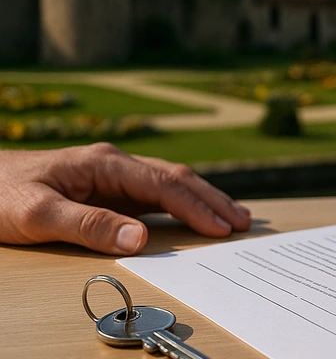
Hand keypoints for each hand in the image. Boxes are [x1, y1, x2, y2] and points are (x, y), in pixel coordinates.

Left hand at [0, 143, 250, 255]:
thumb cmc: (0, 196)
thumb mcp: (37, 216)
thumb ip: (89, 225)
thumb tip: (141, 239)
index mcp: (104, 164)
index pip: (163, 183)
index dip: (196, 206)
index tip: (222, 227)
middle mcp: (115, 165)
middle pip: (176, 178)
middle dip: (213, 200)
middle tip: (244, 222)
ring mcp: (112, 176)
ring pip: (170, 183)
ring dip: (203, 200)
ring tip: (234, 216)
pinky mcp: (107, 189)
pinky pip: (154, 195)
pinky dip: (182, 204)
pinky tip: (196, 213)